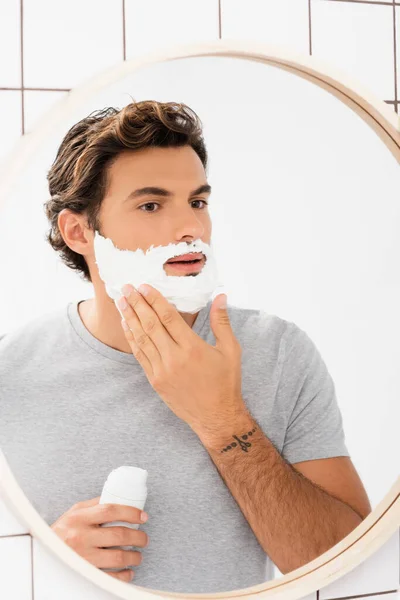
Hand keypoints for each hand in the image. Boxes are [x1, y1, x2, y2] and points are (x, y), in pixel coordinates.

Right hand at [51, 496, 148, 582]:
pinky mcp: (84, 573)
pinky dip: (124, 575)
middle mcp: (80, 537)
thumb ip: (95, 504)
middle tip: (144, 538)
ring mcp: (82, 557)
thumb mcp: (74, 512)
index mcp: (79, 518)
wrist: (43, 553)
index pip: (110, 510)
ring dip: (134, 557)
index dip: (130, 512)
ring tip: (137, 555)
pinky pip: (110, 577)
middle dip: (138, 537)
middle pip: (118, 535)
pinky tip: (128, 571)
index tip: (143, 516)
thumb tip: (119, 497)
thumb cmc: (62, 530)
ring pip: (118, 557)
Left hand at [118, 284, 247, 437]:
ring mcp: (162, 371)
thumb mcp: (231, 351)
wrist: (216, 417)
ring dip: (130, 318)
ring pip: (142, 339)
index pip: (168, 317)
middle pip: (150, 325)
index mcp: (193, 348)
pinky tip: (127, 325)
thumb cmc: (226, 382)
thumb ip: (222, 322)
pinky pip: (140, 355)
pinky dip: (132, 338)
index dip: (154, 300)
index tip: (144, 286)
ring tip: (120, 301)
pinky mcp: (155, 381)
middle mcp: (174, 358)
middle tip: (127, 287)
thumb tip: (221, 296)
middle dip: (136, 304)